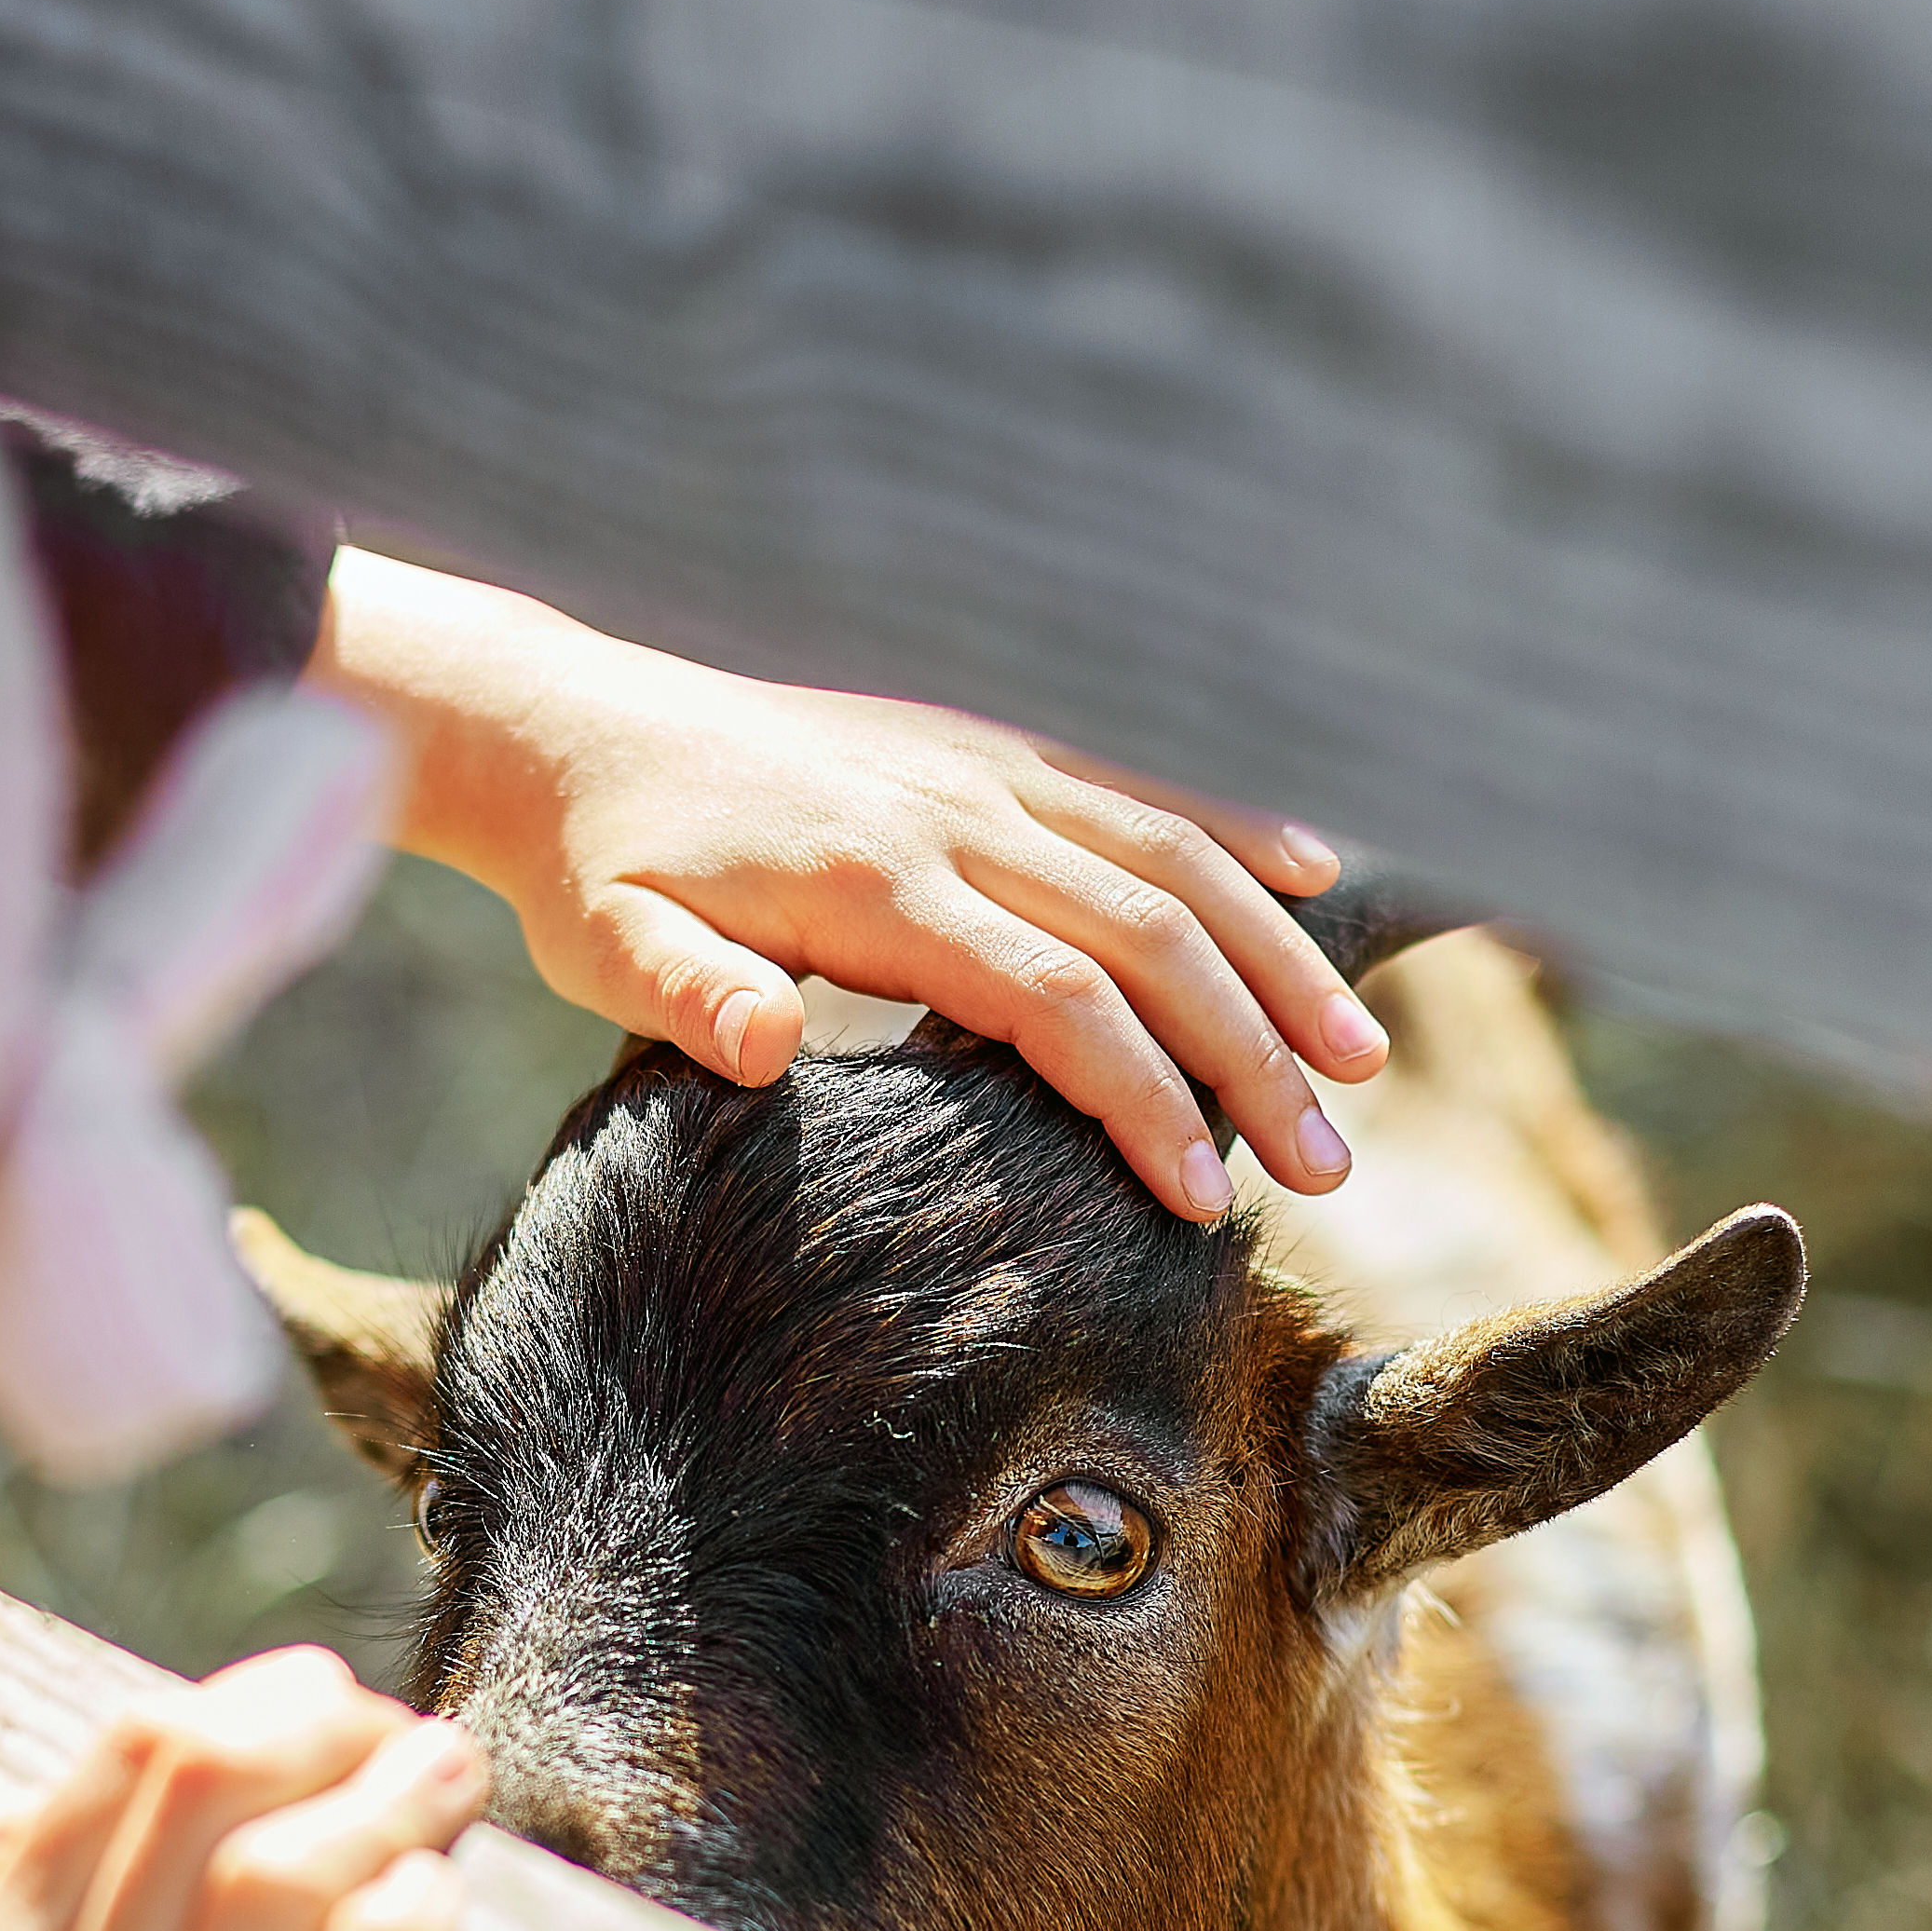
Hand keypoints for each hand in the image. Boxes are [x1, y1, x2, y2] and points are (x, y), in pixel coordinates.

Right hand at [0, 1647, 481, 1930]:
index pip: (118, 1761)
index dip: (243, 1699)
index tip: (319, 1706)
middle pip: (201, 1792)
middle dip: (325, 1726)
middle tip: (402, 1735)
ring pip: (278, 1889)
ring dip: (388, 1800)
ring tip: (448, 1779)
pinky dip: (408, 1929)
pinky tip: (441, 1901)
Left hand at [317, 551, 1383, 1221]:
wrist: (571, 729)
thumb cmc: (596, 872)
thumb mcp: (607, 952)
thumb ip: (690, 1001)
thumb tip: (769, 1040)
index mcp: (876, 882)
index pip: (1054, 1001)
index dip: (1144, 1100)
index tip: (1207, 1201)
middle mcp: (953, 810)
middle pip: (1150, 933)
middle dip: (1254, 1054)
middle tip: (1329, 1167)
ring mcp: (981, 767)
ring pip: (1173, 855)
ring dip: (1278, 957)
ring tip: (1360, 1061)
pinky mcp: (986, 745)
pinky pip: (1136, 785)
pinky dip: (1235, 828)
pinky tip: (1317, 875)